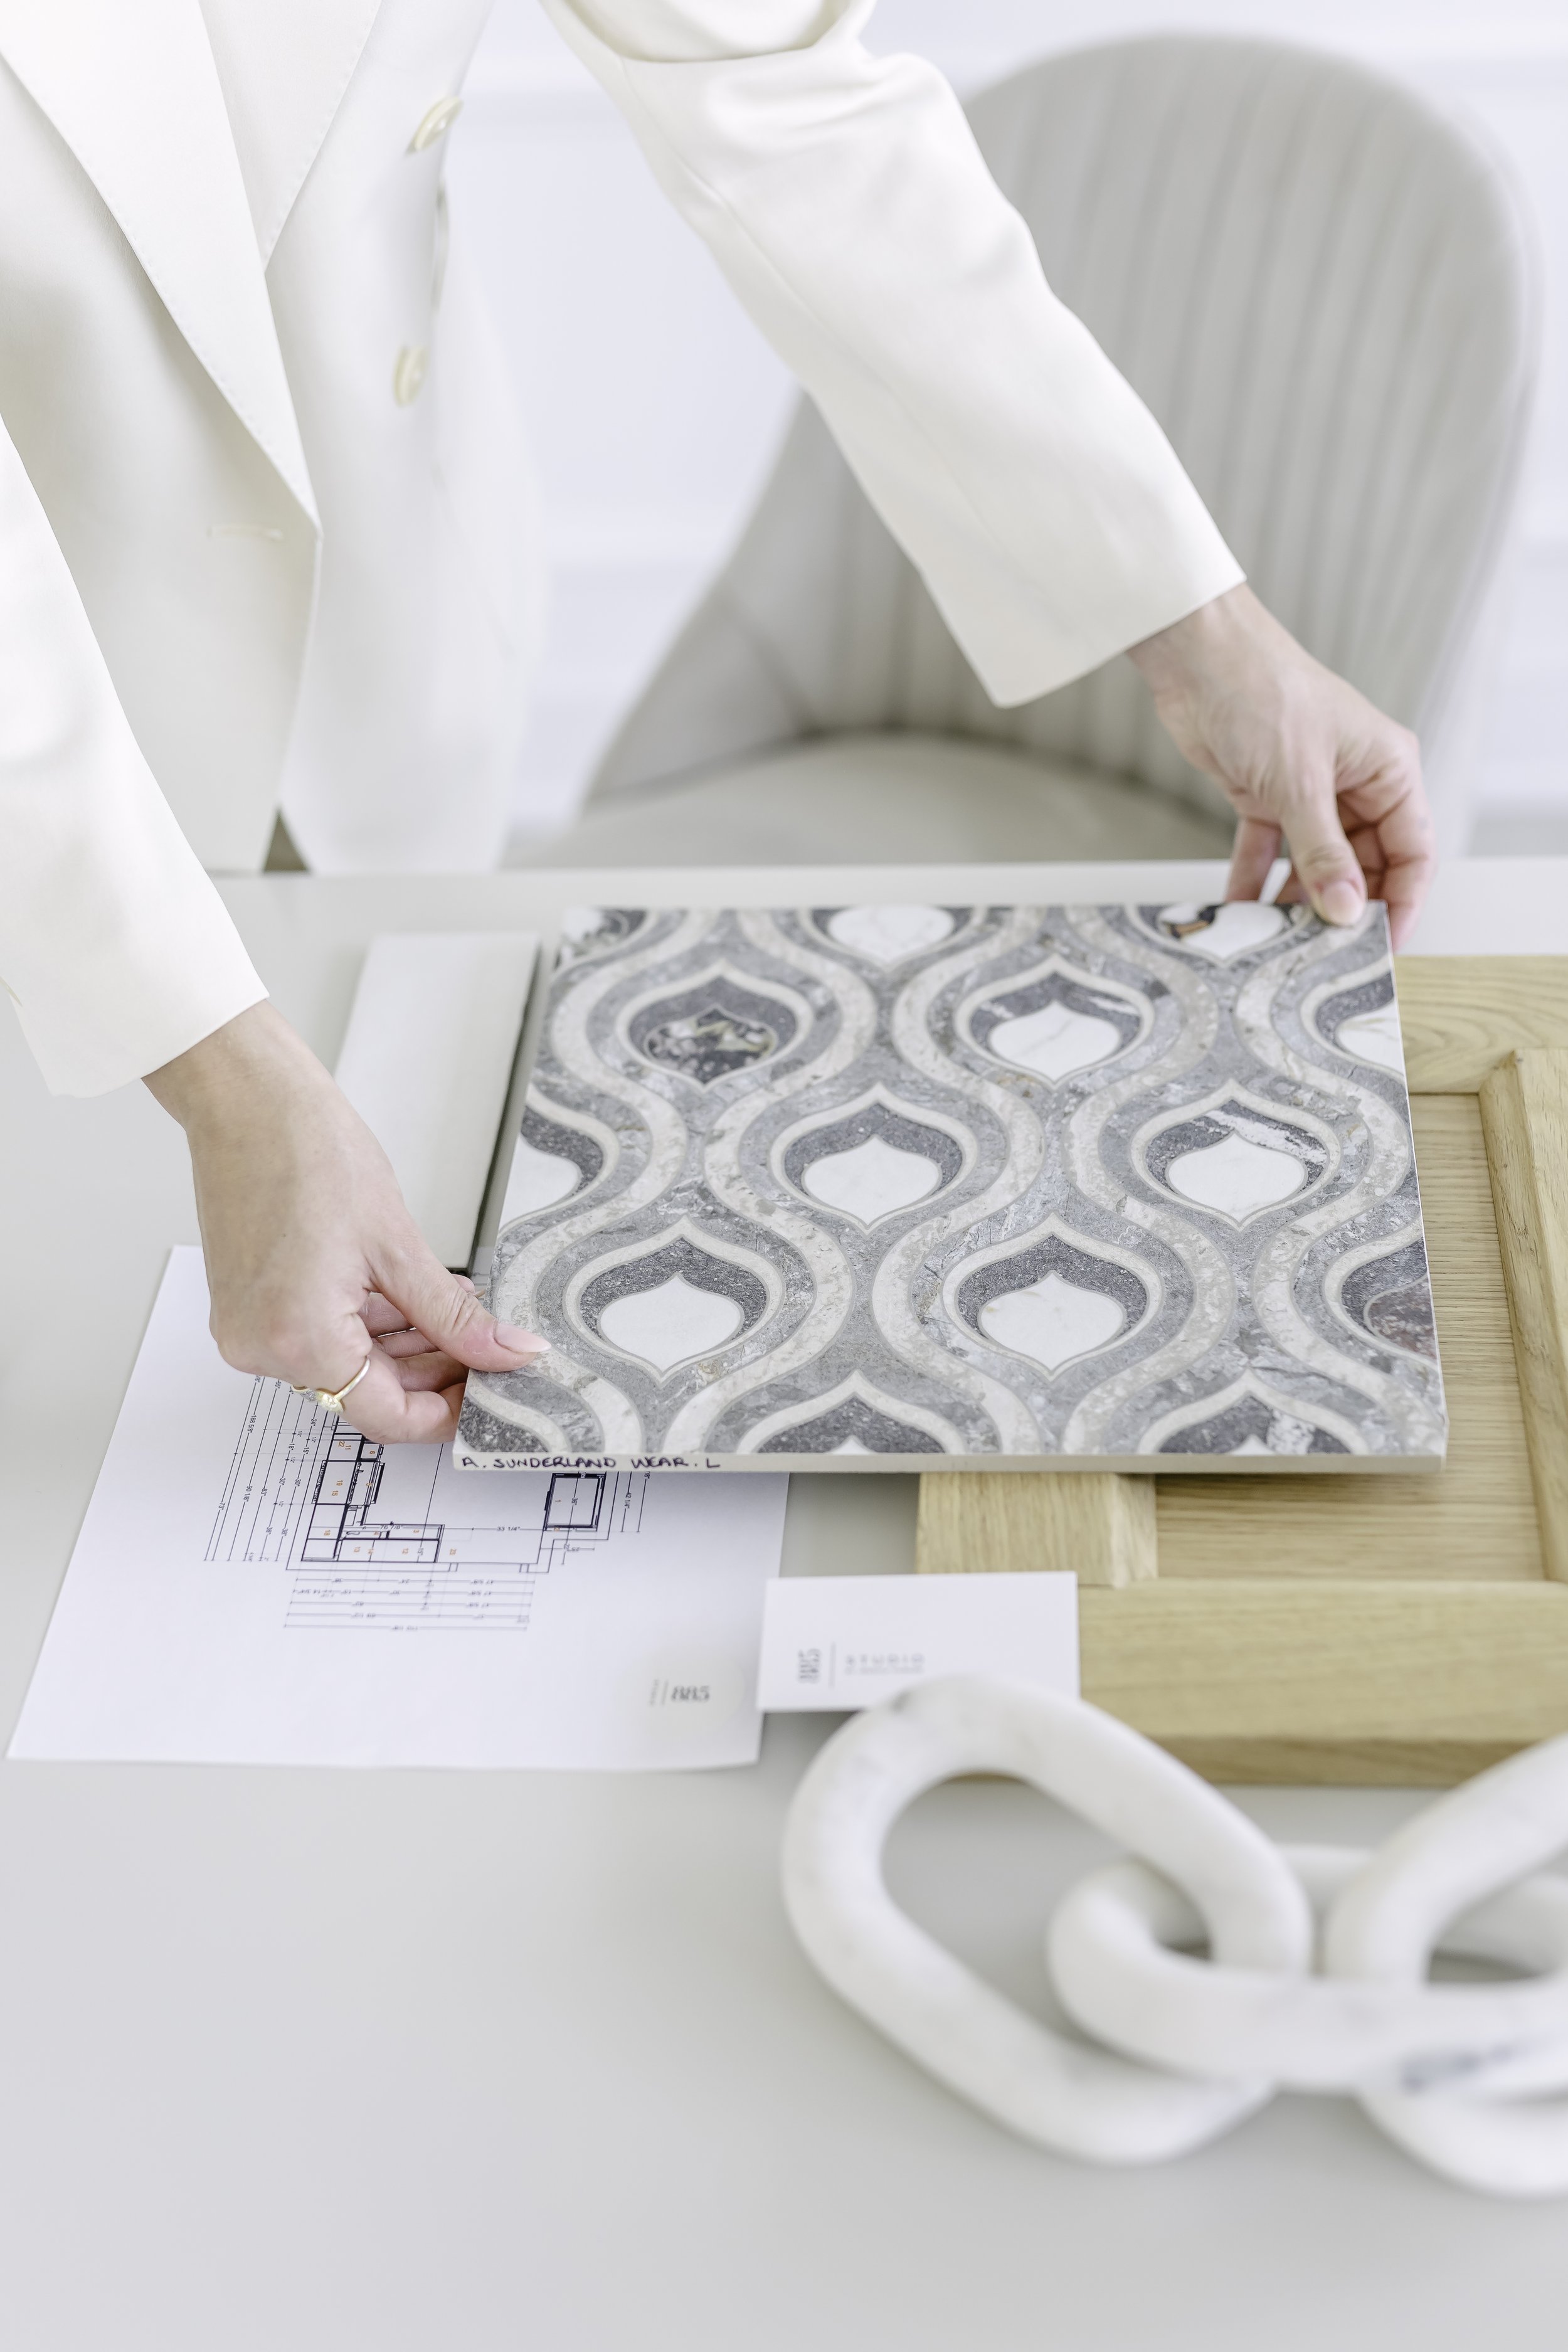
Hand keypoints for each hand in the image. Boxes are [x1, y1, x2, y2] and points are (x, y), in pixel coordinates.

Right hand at [145, 1001, 545, 1440]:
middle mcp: (262, 1347)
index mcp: (299, 1339)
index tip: (487, 1394)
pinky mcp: (246, 1307)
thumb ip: (455, 1317)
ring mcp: (248, 1329)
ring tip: (455, 1314)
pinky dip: (365, 1326)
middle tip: (484, 1348)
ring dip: (402, 1347)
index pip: (386, 1417)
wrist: (246, 1100)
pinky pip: (316, 1338)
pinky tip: (410, 1301)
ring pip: (344, 1366)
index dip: (445, 1413)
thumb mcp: (400, 1246)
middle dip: (430, 1372)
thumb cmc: (308, 1151)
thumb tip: (507, 1352)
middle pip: (365, 1393)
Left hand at [1129, 585, 1433, 949]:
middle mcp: (1356, 784)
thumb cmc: (1263, 693)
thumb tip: (1345, 911)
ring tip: (1279, 941)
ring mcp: (1310, 792)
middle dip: (1344, 908)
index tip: (1383, 947)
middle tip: (1323, 954)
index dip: (1403, 901)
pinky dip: (1254, 882)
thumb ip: (1323, 853)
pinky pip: (1269, 852)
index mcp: (1387, 771)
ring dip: (1296, 901)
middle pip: (1364, 864)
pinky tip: (1239, 914)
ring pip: (1315, 864)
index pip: (1413, 850)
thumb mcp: (1299, 783)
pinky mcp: (1266, 796)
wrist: (1198, 657)